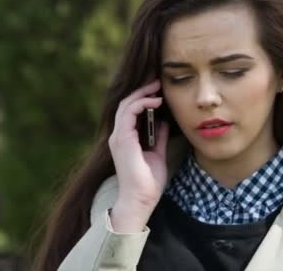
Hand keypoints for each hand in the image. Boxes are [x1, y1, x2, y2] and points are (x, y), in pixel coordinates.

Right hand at [107, 79, 169, 231]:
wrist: (141, 199)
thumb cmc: (148, 182)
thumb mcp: (157, 154)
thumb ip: (158, 138)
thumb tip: (163, 123)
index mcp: (125, 139)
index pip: (130, 111)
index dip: (143, 98)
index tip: (159, 91)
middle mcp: (119, 136)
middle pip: (127, 104)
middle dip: (142, 91)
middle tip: (157, 82)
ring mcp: (118, 137)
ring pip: (126, 105)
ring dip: (142, 93)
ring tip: (157, 87)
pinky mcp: (122, 139)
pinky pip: (129, 113)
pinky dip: (142, 104)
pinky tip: (155, 101)